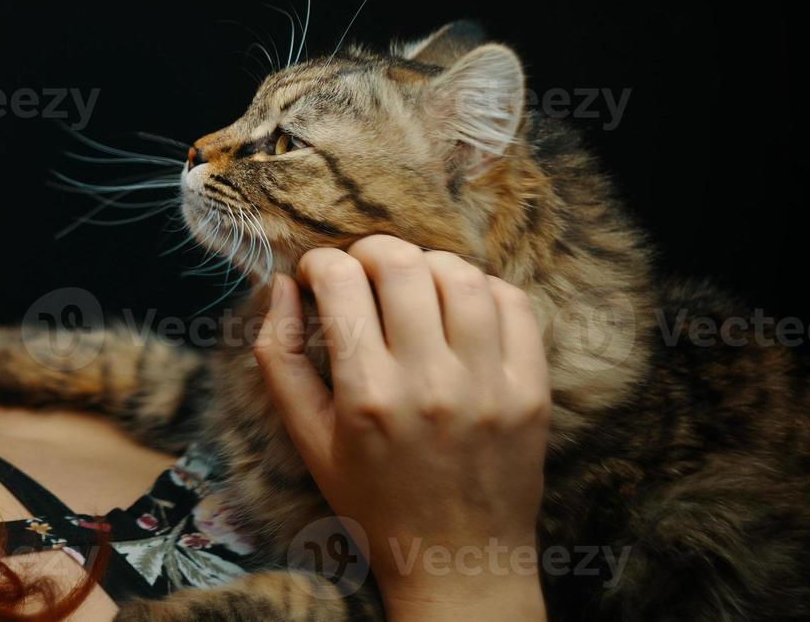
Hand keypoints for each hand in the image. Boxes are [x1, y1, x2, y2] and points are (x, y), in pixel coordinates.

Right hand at [254, 235, 550, 621]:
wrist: (457, 559)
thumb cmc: (371, 498)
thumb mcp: (307, 438)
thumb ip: (279, 358)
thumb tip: (280, 286)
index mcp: (366, 396)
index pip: (339, 282)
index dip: (318, 264)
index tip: (315, 276)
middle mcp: (430, 384)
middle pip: (402, 263)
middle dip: (369, 250)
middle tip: (360, 269)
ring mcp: (488, 385)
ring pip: (460, 274)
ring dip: (426, 263)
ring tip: (411, 284)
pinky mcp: (530, 389)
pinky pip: (513, 303)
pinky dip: (480, 288)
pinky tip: (457, 306)